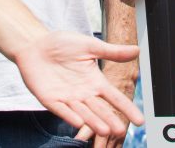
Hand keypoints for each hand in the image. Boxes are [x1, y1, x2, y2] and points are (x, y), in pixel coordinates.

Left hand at [13, 30, 142, 140]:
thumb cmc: (62, 44)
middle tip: (120, 130)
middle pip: (100, 109)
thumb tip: (137, 50)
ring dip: (93, 122)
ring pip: (83, 113)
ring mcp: (67, 98)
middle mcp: (83, 93)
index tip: (139, 120)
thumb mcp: (90, 45)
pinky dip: (69, 116)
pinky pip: (61, 110)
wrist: (35, 45)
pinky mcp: (51, 100)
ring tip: (105, 130)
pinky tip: (78, 122)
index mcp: (95, 81)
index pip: (114, 97)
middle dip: (110, 119)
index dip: (126, 107)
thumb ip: (111, 52)